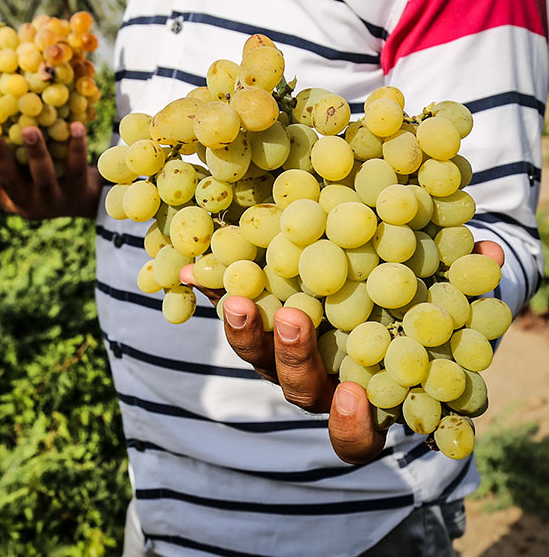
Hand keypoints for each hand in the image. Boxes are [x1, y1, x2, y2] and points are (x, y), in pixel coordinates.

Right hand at [0, 123, 101, 219]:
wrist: (86, 199)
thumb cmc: (45, 173)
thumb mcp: (24, 166)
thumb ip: (9, 148)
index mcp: (8, 195)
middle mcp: (26, 202)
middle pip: (10, 180)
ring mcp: (52, 201)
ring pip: (43, 177)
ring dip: (36, 153)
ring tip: (30, 129)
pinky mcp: (78, 195)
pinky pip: (76, 168)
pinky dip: (75, 146)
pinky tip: (75, 125)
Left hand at [180, 239, 504, 463]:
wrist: (375, 271)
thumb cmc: (422, 304)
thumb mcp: (447, 300)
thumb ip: (467, 288)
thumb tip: (492, 255)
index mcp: (364, 397)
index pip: (355, 432)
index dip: (352, 424)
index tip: (354, 398)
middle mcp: (319, 382)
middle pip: (298, 387)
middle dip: (293, 359)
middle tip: (294, 320)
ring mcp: (283, 351)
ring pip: (257, 354)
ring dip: (245, 328)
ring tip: (237, 296)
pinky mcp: (255, 315)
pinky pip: (232, 310)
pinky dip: (215, 291)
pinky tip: (195, 270)